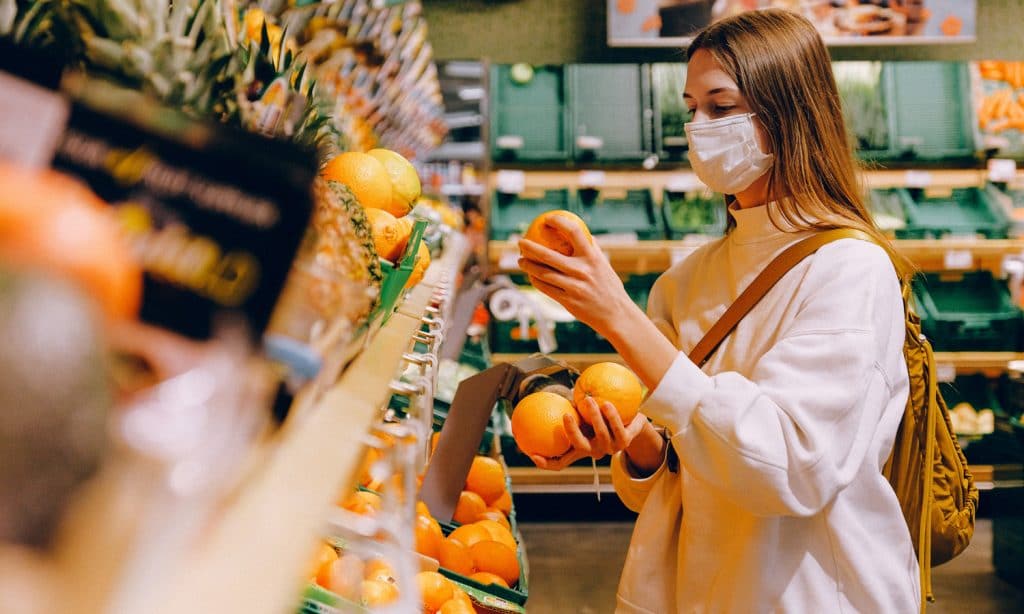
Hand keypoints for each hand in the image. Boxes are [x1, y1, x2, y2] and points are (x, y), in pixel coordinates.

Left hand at [517, 216, 635, 336]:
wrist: (616, 314)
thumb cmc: (609, 287)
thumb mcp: (604, 265)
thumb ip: (592, 250)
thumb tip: (582, 233)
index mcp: (592, 257)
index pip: (574, 232)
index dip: (559, 222)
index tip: (547, 219)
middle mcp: (582, 270)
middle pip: (548, 255)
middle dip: (530, 247)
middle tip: (521, 242)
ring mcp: (574, 286)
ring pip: (543, 273)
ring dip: (528, 266)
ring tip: (521, 260)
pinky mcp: (568, 301)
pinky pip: (546, 288)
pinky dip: (536, 281)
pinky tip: (531, 276)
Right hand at [530, 397, 646, 470]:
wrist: (634, 421)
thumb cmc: (603, 415)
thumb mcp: (583, 414)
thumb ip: (568, 409)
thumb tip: (543, 397)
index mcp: (581, 448)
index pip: (560, 462)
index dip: (545, 463)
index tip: (532, 454)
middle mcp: (594, 451)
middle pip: (579, 446)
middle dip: (572, 432)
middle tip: (566, 414)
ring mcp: (611, 448)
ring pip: (601, 435)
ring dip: (594, 416)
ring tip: (588, 400)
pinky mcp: (626, 442)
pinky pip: (618, 428)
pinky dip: (612, 416)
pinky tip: (607, 402)